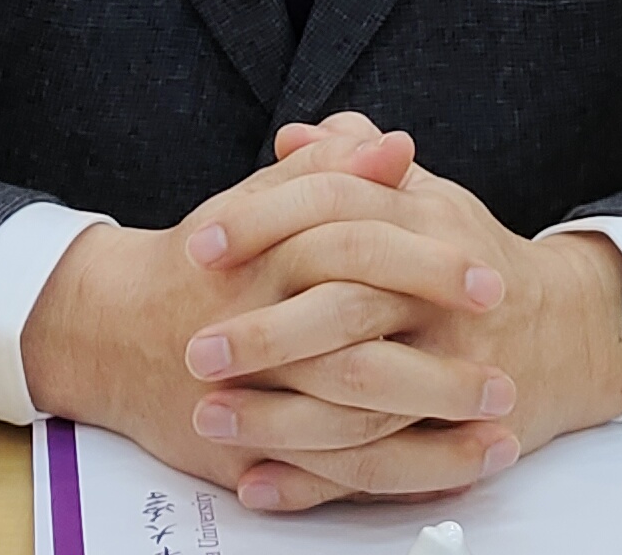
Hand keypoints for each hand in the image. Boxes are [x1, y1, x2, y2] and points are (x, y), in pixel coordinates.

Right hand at [20, 115, 516, 505]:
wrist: (113, 334)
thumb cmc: (208, 262)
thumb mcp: (263, 203)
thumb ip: (329, 172)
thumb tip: (396, 145)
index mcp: (270, 260)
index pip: (360, 253)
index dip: (430, 266)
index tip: (491, 277)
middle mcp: (262, 332)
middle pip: (362, 352)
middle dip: (441, 369)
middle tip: (507, 370)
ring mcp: (254, 400)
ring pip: (353, 425)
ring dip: (435, 431)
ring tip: (504, 431)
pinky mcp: (250, 451)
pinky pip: (334, 475)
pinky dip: (400, 476)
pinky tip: (457, 471)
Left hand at [181, 132, 621, 510]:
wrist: (567, 334)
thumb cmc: (471, 257)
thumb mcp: (427, 198)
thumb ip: (358, 165)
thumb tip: (296, 137)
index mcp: (425, 223)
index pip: (336, 207)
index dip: (263, 221)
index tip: (199, 244)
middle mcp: (438, 296)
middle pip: (346, 308)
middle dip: (266, 332)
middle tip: (197, 349)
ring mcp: (450, 367)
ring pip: (360, 394)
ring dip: (276, 416)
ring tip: (209, 419)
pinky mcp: (452, 434)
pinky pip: (379, 465)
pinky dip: (313, 482)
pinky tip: (256, 483)